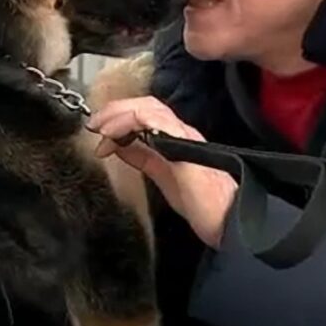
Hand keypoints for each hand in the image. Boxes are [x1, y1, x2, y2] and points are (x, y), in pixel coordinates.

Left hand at [86, 96, 236, 248]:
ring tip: (101, 128)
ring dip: (119, 115)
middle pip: (146, 104)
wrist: (231, 222)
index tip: (98, 132)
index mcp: (178, 138)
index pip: (147, 112)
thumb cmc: (204, 204)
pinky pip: (158, 123)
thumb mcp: (163, 176)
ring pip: (149, 109)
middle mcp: (182, 132)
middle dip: (115, 110)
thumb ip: (143, 157)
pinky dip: (132, 122)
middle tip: (94, 123)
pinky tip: (117, 136)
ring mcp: (185, 138)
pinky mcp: (185, 149)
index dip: (119, 115)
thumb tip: (118, 145)